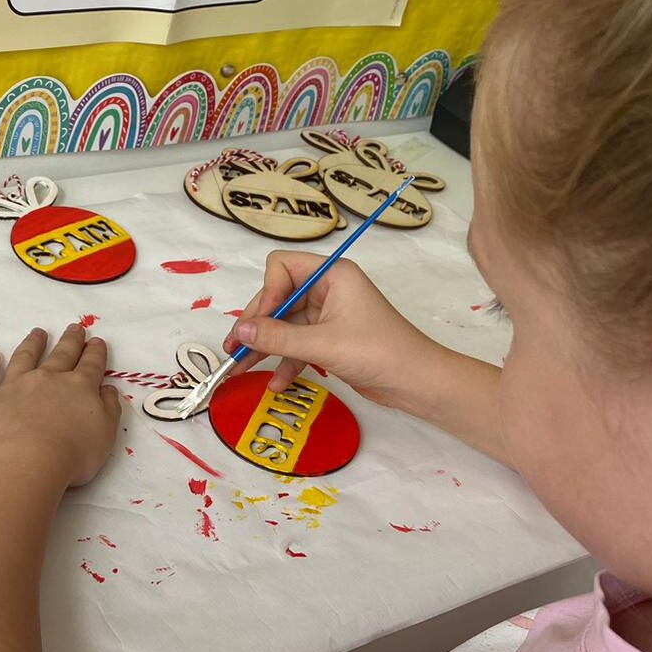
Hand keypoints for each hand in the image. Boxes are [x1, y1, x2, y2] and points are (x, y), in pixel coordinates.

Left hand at [0, 325, 122, 488]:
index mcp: (79, 388)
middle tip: (74, 328)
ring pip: (25, 357)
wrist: (26, 461)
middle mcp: (48, 379)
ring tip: (38, 333)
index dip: (95, 353)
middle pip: (62, 354)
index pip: (91, 365)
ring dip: (33, 343)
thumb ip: (108, 409)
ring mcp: (16, 384)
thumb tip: (107, 389)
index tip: (96, 342)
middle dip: (70, 341)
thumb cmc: (72, 455)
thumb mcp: (105, 434)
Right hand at [222, 251, 445, 408]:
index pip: (281, 267)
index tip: (258, 324)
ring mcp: (328, 315)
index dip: (266, 294)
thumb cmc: (378, 352)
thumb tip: (239, 332)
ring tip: (240, 369)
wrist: (416, 382)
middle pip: (277, 298)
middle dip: (257, 325)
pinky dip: (285, 361)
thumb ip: (278, 337)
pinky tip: (276, 383)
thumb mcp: (322, 344)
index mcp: (332, 275)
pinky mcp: (329, 339)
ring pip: (284, 325)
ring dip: (264, 346)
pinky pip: (297, 344)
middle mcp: (327, 289)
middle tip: (234, 350)